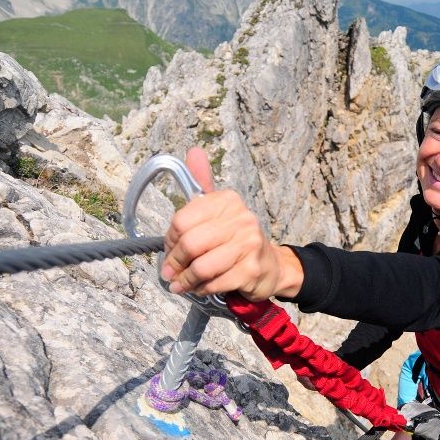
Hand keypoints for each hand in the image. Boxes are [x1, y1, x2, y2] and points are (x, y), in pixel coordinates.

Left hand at [161, 148, 302, 300]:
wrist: (271, 267)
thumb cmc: (237, 240)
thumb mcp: (220, 210)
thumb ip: (202, 183)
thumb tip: (193, 151)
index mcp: (228, 201)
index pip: (182, 220)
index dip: (170, 240)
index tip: (169, 250)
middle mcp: (241, 219)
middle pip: (190, 243)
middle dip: (175, 263)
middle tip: (169, 273)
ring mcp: (249, 245)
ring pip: (201, 266)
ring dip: (186, 280)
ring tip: (180, 284)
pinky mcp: (251, 270)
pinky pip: (215, 283)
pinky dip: (202, 289)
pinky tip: (200, 288)